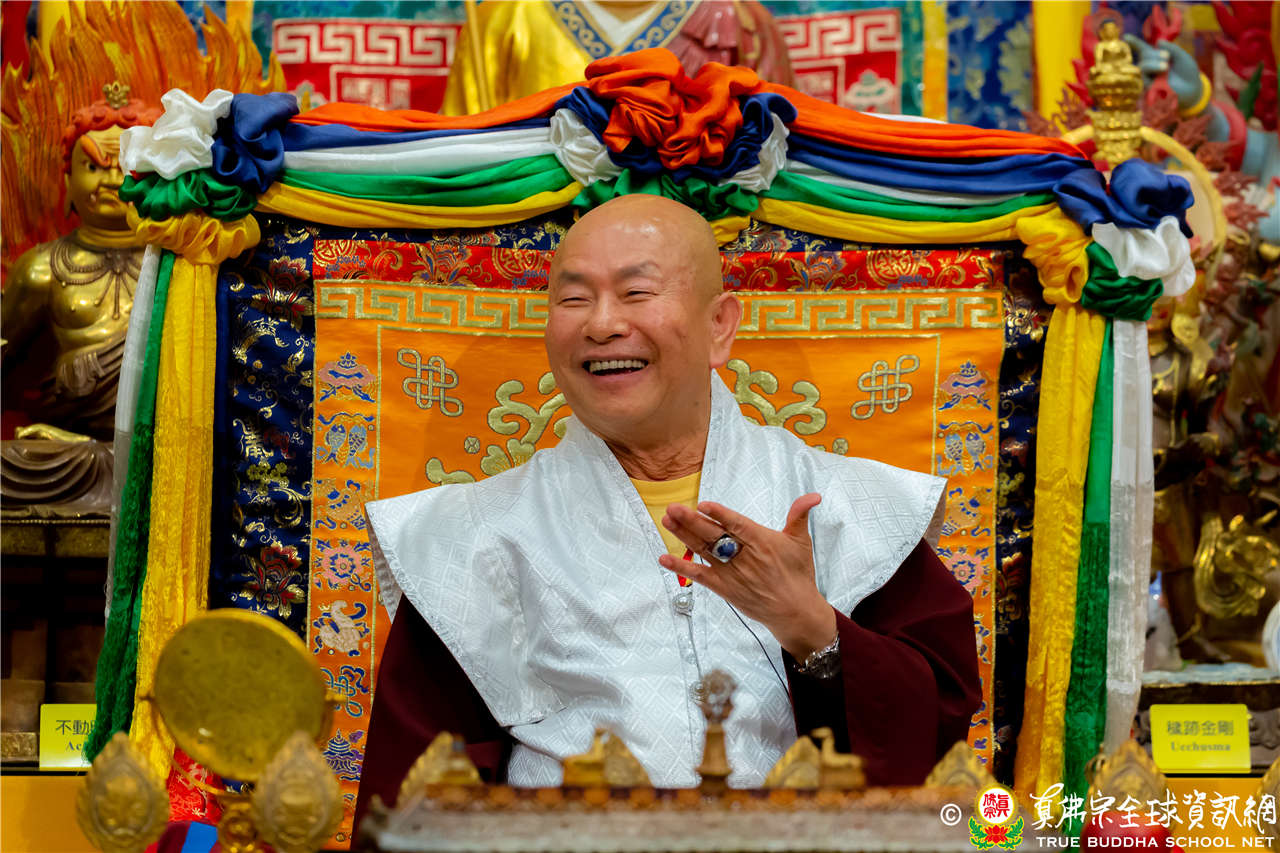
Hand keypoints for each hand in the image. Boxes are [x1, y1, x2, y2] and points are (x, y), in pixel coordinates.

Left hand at [659, 493, 835, 659]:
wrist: (795, 611)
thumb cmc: (798, 574)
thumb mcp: (801, 542)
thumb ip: (799, 515)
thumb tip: (813, 496)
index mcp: (763, 542)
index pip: (738, 526)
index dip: (720, 515)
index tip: (703, 504)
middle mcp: (745, 558)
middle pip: (715, 537)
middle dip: (692, 522)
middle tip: (674, 508)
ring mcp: (732, 574)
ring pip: (704, 552)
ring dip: (683, 536)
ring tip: (667, 520)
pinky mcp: (724, 589)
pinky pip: (700, 577)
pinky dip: (682, 568)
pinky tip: (664, 558)